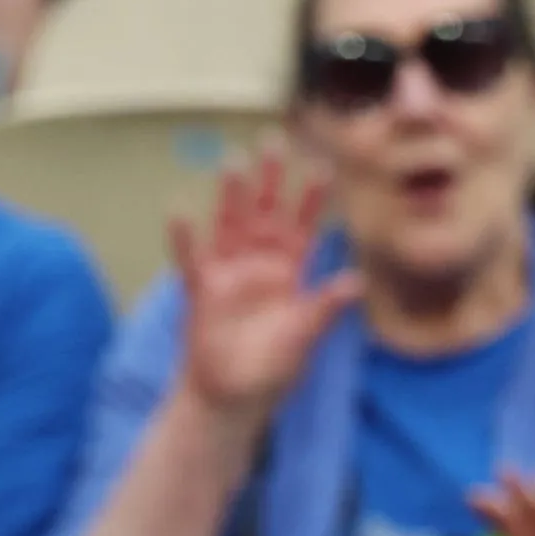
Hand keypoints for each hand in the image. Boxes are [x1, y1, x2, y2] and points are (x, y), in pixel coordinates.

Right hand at [168, 146, 359, 421]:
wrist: (233, 397)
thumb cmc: (272, 368)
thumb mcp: (304, 338)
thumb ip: (325, 308)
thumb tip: (354, 280)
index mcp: (290, 272)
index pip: (304, 227)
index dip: (312, 198)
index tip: (323, 165)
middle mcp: (260, 264)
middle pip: (265, 212)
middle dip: (270, 178)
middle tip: (273, 138)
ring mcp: (229, 274)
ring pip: (231, 224)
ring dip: (232, 194)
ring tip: (233, 160)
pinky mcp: (202, 291)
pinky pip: (192, 260)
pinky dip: (185, 238)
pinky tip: (180, 212)